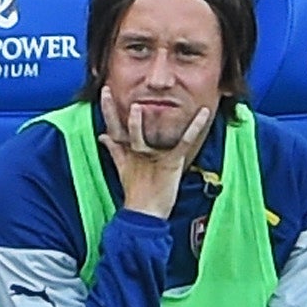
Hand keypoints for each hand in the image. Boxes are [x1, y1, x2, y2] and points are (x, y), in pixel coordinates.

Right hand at [97, 87, 213, 216]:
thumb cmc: (136, 191)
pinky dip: (194, 128)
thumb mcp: (123, 167)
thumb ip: (114, 149)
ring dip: (138, 124)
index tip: (105, 91)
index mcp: (127, 151)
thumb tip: (102, 136)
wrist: (145, 214)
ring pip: (142, 137)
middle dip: (114, 112)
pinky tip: (203, 113)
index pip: (114, 127)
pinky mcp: (171, 162)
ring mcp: (152, 157)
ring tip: (138, 107)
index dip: (109, 110)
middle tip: (107, 92)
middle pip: (122, 129)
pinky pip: (183, 142)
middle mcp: (136, 152)